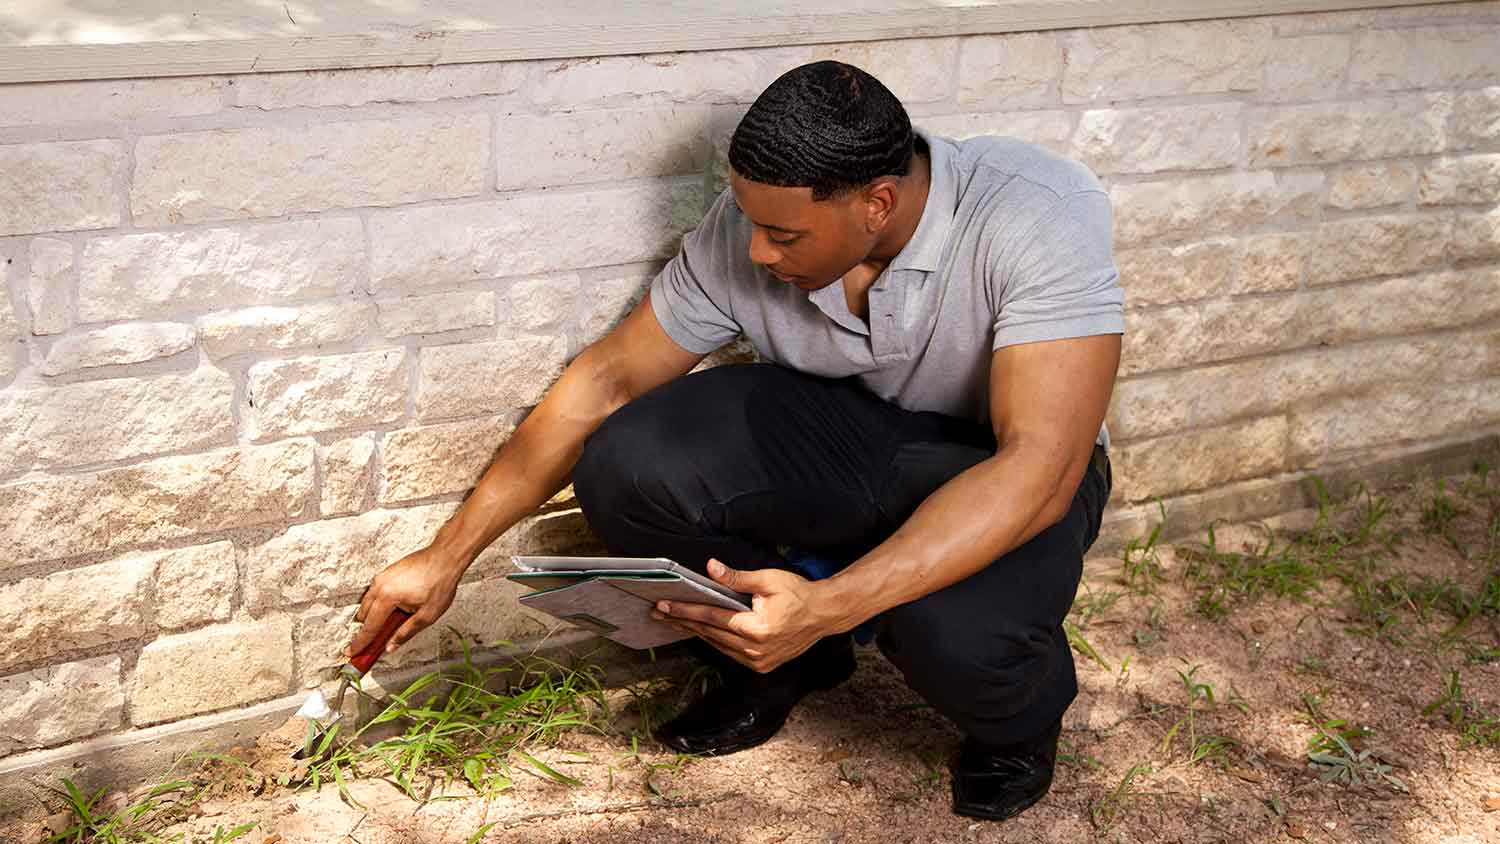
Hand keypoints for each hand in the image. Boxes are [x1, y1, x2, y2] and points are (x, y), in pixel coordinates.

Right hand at [346, 546, 461, 658]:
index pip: (369, 626)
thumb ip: (406, 633)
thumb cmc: (440, 582)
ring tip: (388, 625)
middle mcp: (380, 585)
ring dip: (373, 615)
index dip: (360, 642)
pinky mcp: (387, 572)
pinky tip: (393, 608)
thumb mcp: (427, 616)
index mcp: (387, 597)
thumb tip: (391, 646)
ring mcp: (382, 576)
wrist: (446, 557)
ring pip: (368, 602)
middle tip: (373, 643)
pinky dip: (379, 603)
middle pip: (364, 614)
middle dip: (366, 629)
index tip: (352, 651)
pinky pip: (375, 591)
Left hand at [653, 559, 836, 672]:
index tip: (664, 606)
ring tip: (675, 620)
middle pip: (709, 633)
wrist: (823, 615)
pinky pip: (729, 653)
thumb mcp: (768, 580)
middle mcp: (755, 650)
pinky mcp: (761, 666)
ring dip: (695, 631)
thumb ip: (736, 578)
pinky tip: (701, 630)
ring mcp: (758, 662)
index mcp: (756, 629)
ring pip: (717, 645)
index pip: (712, 617)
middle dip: (683, 621)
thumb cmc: (798, 593)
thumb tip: (711, 568)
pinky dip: (714, 641)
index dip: (686, 610)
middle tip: (658, 613)